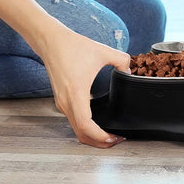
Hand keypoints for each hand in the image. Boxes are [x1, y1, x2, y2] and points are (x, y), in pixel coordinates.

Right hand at [39, 25, 130, 147]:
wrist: (52, 42)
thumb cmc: (75, 46)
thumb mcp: (103, 51)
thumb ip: (122, 61)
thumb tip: (130, 72)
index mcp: (77, 93)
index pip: (86, 126)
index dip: (100, 137)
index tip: (114, 138)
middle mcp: (66, 102)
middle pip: (81, 134)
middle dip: (99, 142)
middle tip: (116, 140)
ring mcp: (62, 103)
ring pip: (76, 129)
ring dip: (92, 136)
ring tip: (109, 135)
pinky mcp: (61, 100)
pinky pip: (73, 120)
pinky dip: (85, 127)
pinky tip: (97, 123)